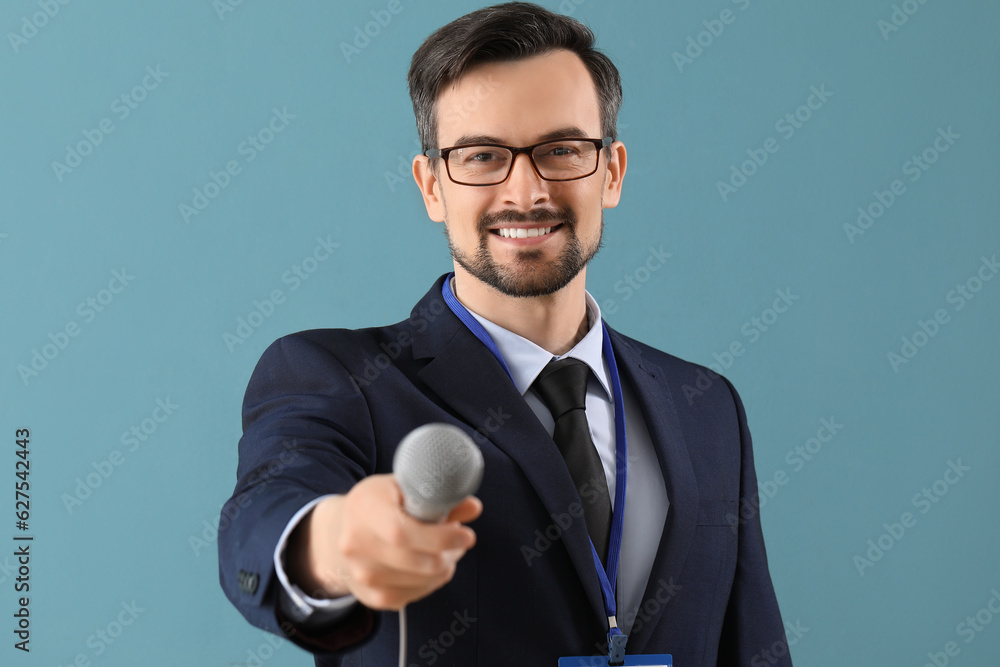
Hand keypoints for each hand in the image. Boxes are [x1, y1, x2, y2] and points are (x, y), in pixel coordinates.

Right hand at [286, 474, 481, 609]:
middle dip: (448, 554)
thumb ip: (440, 497)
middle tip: (461, 542)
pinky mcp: (368, 595)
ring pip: (417, 582)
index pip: (402, 532)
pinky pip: (410, 596)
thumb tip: (473, 507)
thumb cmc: (379, 504)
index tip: (465, 535)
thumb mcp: (403, 487)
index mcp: (363, 507)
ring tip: (448, 552)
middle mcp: (355, 544)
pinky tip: (432, 568)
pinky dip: (429, 583)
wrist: (341, 531)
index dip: (440, 537)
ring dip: (443, 569)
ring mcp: (359, 573)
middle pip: (414, 562)